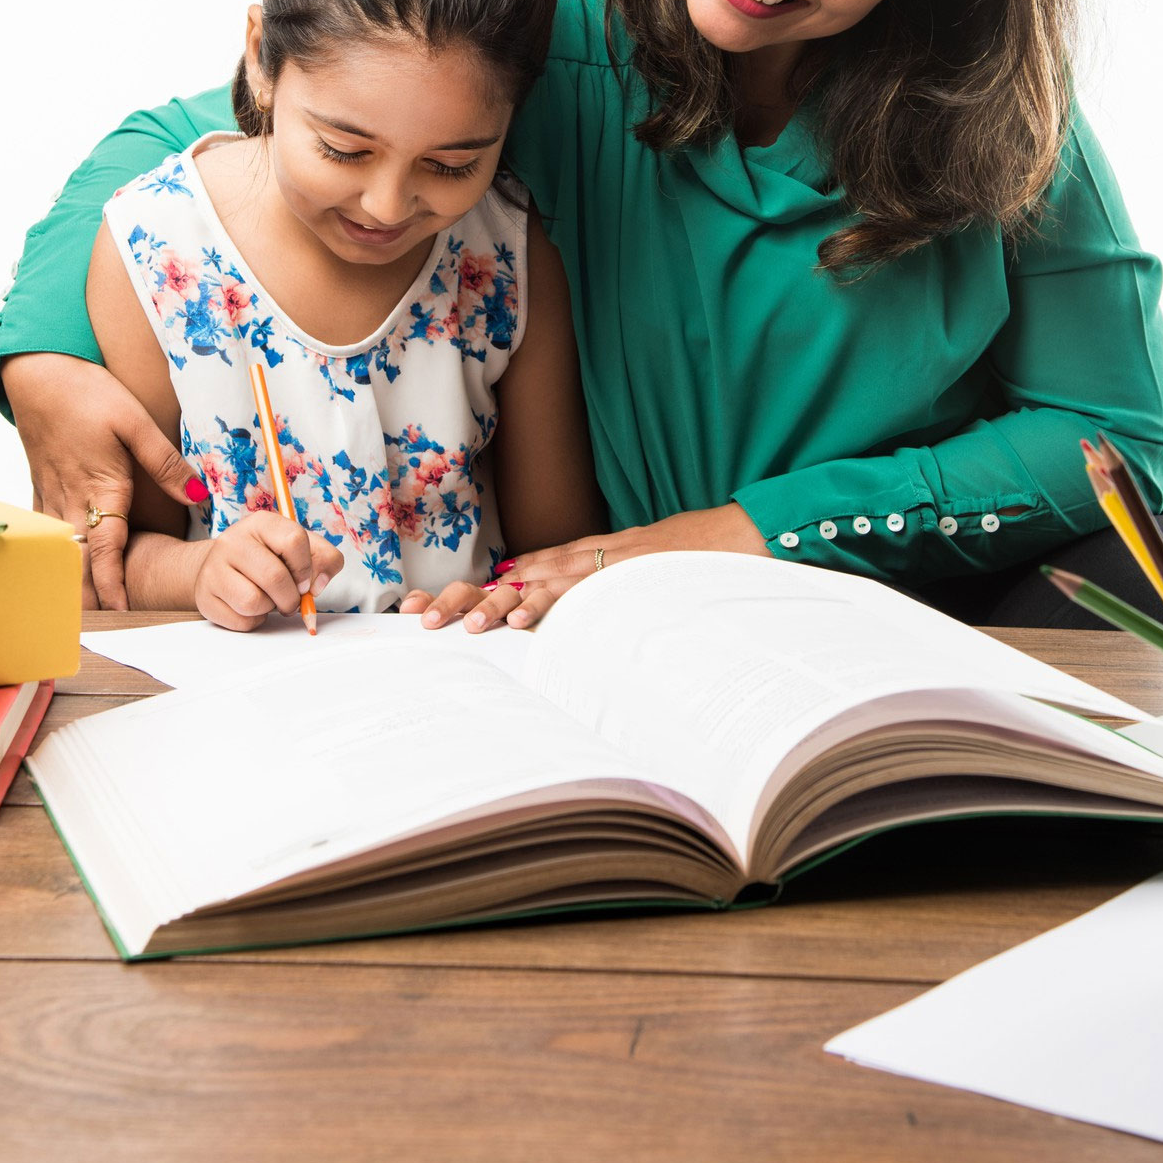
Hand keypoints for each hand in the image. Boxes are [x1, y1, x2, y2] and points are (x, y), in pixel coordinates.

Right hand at [2, 353, 205, 612]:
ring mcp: (51, 496)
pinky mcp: (41, 487)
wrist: (37, 374)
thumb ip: (166, 462)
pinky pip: (50, 532)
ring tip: (91, 607)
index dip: (114, 586)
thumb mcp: (135, 422)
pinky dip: (60, 553)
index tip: (124, 613)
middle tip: (109, 624)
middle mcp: (71, 501)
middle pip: (80, 563)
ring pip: (63, 551)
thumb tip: (199, 493)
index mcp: (100, 489)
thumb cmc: (87, 394)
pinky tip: (69, 564)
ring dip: (76, 578)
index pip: (106, 552)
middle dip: (91, 596)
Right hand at [192, 514, 342, 631]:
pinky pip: (240, 620)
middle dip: (291, 597)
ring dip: (270, 609)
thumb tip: (318, 584)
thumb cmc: (268, 558)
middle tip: (291, 599)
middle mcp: (233, 541)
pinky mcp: (204, 597)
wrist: (220, 567)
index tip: (305, 581)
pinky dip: (254, 621)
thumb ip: (324, 559)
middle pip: (275, 577)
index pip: (293, 541)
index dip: (306, 568)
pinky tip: (250, 607)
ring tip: (267, 599)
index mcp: (261, 523)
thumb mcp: (300, 549)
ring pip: (254, 602)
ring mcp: (214, 568)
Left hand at [399, 505, 767, 630]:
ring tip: (459, 625)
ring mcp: (607, 563)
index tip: (418, 609)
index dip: (465, 592)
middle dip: (463, 597)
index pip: (513, 576)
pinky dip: (554, 600)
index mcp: (582, 563)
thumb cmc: (694, 566)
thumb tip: (566, 629)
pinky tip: (524, 616)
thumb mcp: (637, 585)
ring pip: (539, 581)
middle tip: (418, 619)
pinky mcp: (631, 572)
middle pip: (511, 577)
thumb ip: (600, 600)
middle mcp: (586, 558)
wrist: (745, 533)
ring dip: (497, 604)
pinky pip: (586, 588)